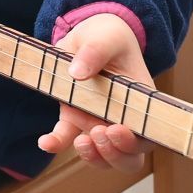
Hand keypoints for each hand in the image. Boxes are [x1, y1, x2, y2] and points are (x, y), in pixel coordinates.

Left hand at [37, 13, 154, 173]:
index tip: (115, 130)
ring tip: (79, 141)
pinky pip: (66, 138)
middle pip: (130, 157)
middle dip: (115, 155)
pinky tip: (45, 142)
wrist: (89, 35)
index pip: (148, 135)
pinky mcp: (73, 118)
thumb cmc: (108, 36)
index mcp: (141, 102)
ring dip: (92, 156)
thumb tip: (78, 72)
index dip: (136, 143)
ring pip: (103, 157)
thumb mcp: (105, 36)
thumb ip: (95, 50)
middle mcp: (123, 118)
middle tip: (97, 133)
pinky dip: (56, 144)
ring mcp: (97, 121)